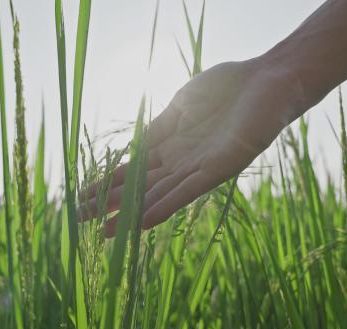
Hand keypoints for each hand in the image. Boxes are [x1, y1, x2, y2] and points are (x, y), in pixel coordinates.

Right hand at [80, 58, 303, 236]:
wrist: (268, 80)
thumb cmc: (227, 89)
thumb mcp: (180, 106)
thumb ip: (157, 128)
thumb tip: (130, 147)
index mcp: (169, 146)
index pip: (130, 170)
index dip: (104, 184)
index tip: (79, 198)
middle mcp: (180, 162)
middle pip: (137, 187)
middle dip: (108, 204)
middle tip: (78, 220)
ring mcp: (197, 167)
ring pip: (156, 194)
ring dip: (130, 213)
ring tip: (104, 231)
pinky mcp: (220, 167)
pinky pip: (188, 191)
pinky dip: (164, 206)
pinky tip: (143, 221)